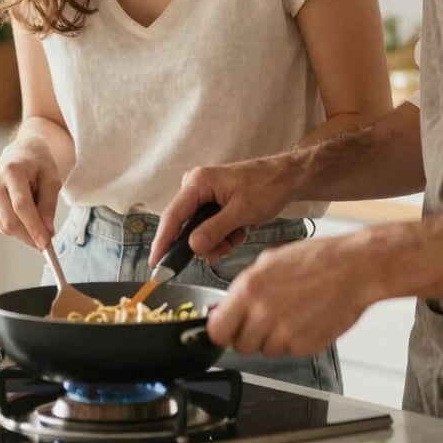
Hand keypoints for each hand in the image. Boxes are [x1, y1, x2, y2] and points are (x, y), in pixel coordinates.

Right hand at [0, 136, 60, 248]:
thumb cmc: (39, 165)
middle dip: (29, 236)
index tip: (45, 244)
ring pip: (3, 226)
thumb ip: (49, 206)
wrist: (22, 153)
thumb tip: (47, 232)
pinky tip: (22, 213)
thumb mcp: (52, 180)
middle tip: (46, 242)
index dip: (33, 227)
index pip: (21, 205)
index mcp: (12, 170)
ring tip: (36, 218)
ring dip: (23, 232)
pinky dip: (13, 227)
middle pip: (9, 220)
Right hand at [150, 156, 300, 265]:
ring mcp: (205, 193)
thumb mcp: (240, 212)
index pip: (173, 216)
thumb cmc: (267, 187)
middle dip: (203, 244)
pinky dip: (223, 234)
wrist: (287, 178)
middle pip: (186, 225)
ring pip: (199, 229)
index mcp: (198, 182)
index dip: (163, 242)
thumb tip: (192, 247)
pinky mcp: (214, 201)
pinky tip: (239, 231)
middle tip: (220, 252)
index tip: (155, 264)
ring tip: (236, 238)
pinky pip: (210, 226)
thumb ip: (214, 230)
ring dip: (217, 240)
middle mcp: (197, 185)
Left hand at [206, 232, 374, 356]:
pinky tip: (306, 318)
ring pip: (265, 350)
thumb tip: (225, 308)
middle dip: (248, 335)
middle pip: (240, 346)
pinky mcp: (305, 346)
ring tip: (291, 312)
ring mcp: (285, 332)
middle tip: (264, 318)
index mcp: (250, 288)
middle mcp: (264, 312)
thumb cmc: (316, 259)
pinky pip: (289, 352)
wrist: (354, 268)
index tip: (227, 328)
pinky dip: (295, 340)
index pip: (217, 330)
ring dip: (273, 338)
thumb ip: (245, 288)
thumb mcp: (270, 261)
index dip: (222, 330)